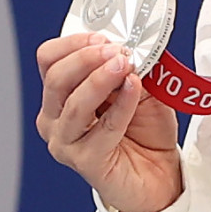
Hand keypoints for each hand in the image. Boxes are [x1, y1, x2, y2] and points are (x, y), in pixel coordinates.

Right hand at [36, 33, 182, 211]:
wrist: (161, 175)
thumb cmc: (145, 132)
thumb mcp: (140, 87)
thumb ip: (128, 67)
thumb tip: (126, 48)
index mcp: (61, 95)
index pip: (49, 60)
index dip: (74, 44)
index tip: (104, 37)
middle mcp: (55, 118)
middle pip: (55, 78)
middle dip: (87, 58)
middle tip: (117, 51)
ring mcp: (65, 142)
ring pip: (73, 103)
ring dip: (100, 79)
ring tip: (126, 66)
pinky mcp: (84, 161)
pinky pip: (102, 127)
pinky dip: (122, 105)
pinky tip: (135, 90)